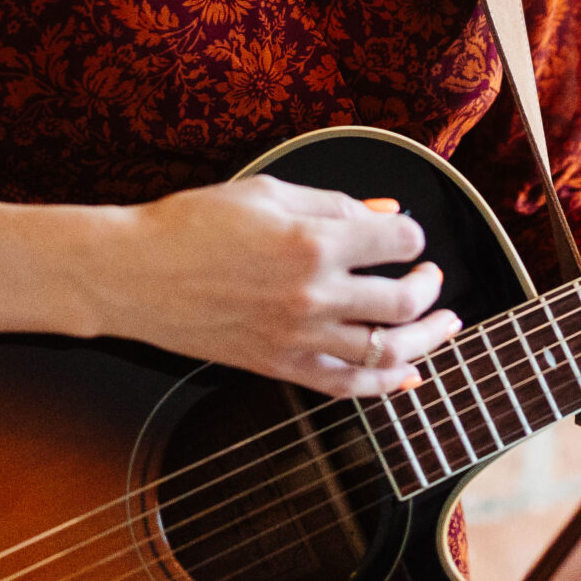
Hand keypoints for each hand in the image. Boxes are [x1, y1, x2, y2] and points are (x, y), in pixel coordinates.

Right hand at [88, 176, 462, 398]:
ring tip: (443, 326)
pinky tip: (407, 378)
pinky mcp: (280, 366)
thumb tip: (384, 215)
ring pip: (386, 353)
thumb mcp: (268, 193)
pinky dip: (385, 387)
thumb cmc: (193, 223)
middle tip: (431, 278)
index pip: (399, 243)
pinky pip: (346, 387)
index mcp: (313, 242)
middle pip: (403, 303)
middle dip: (430, 288)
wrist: (137, 274)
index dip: (412, 235)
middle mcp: (313, 295)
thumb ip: (334, 204)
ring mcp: (298, 338)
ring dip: (425, 341)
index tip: (405, 235)